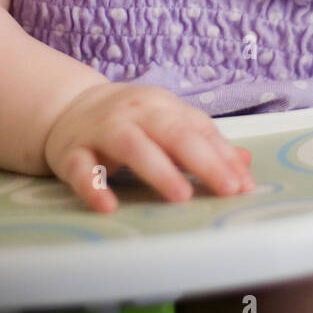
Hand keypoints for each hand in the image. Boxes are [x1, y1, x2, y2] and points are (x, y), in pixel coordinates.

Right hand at [44, 82, 253, 212]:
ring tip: (181, 196)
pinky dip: (94, 186)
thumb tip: (245, 163)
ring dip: (158, 169)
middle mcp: (134, 113)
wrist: (67, 107)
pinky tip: (108, 206)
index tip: (244, 185)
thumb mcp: (167, 122)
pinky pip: (82, 168)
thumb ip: (204, 142)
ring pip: (132, 146)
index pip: (198, 129)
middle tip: (227, 189)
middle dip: (202, 160)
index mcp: (162, 106)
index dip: (222, 156)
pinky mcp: (71, 152)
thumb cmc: (129, 120)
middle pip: (172, 133)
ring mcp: (102, 130)